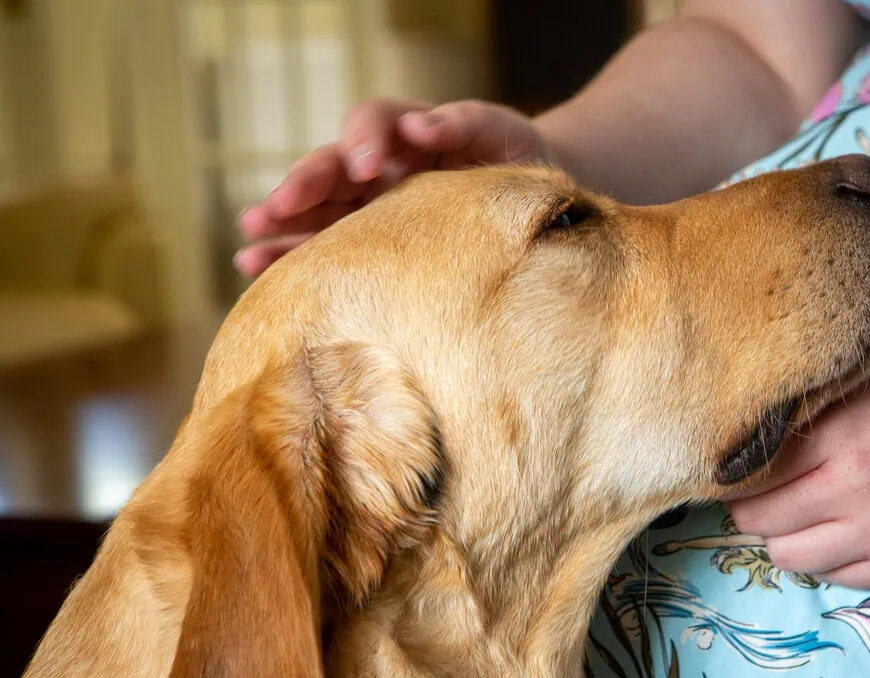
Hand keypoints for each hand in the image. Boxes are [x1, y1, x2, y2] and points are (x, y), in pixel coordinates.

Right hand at [236, 98, 553, 276]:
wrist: (527, 202)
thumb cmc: (510, 159)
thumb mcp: (499, 133)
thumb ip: (465, 122)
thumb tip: (422, 124)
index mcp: (405, 131)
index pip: (372, 121)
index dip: (364, 139)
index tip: (368, 165)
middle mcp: (377, 165)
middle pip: (330, 167)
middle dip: (303, 186)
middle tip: (279, 206)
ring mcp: (367, 204)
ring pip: (315, 210)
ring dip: (281, 226)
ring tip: (248, 244)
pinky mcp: (367, 241)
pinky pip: (323, 247)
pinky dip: (290, 258)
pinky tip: (255, 270)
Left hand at [726, 360, 869, 588]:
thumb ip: (812, 412)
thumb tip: (747, 431)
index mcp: (838, 436)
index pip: (748, 471)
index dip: (732, 470)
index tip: (731, 467)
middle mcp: (852, 490)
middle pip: (756, 519)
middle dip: (747, 507)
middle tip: (756, 493)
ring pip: (786, 557)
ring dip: (780, 539)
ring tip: (795, 516)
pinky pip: (832, 577)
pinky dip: (822, 559)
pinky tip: (835, 532)